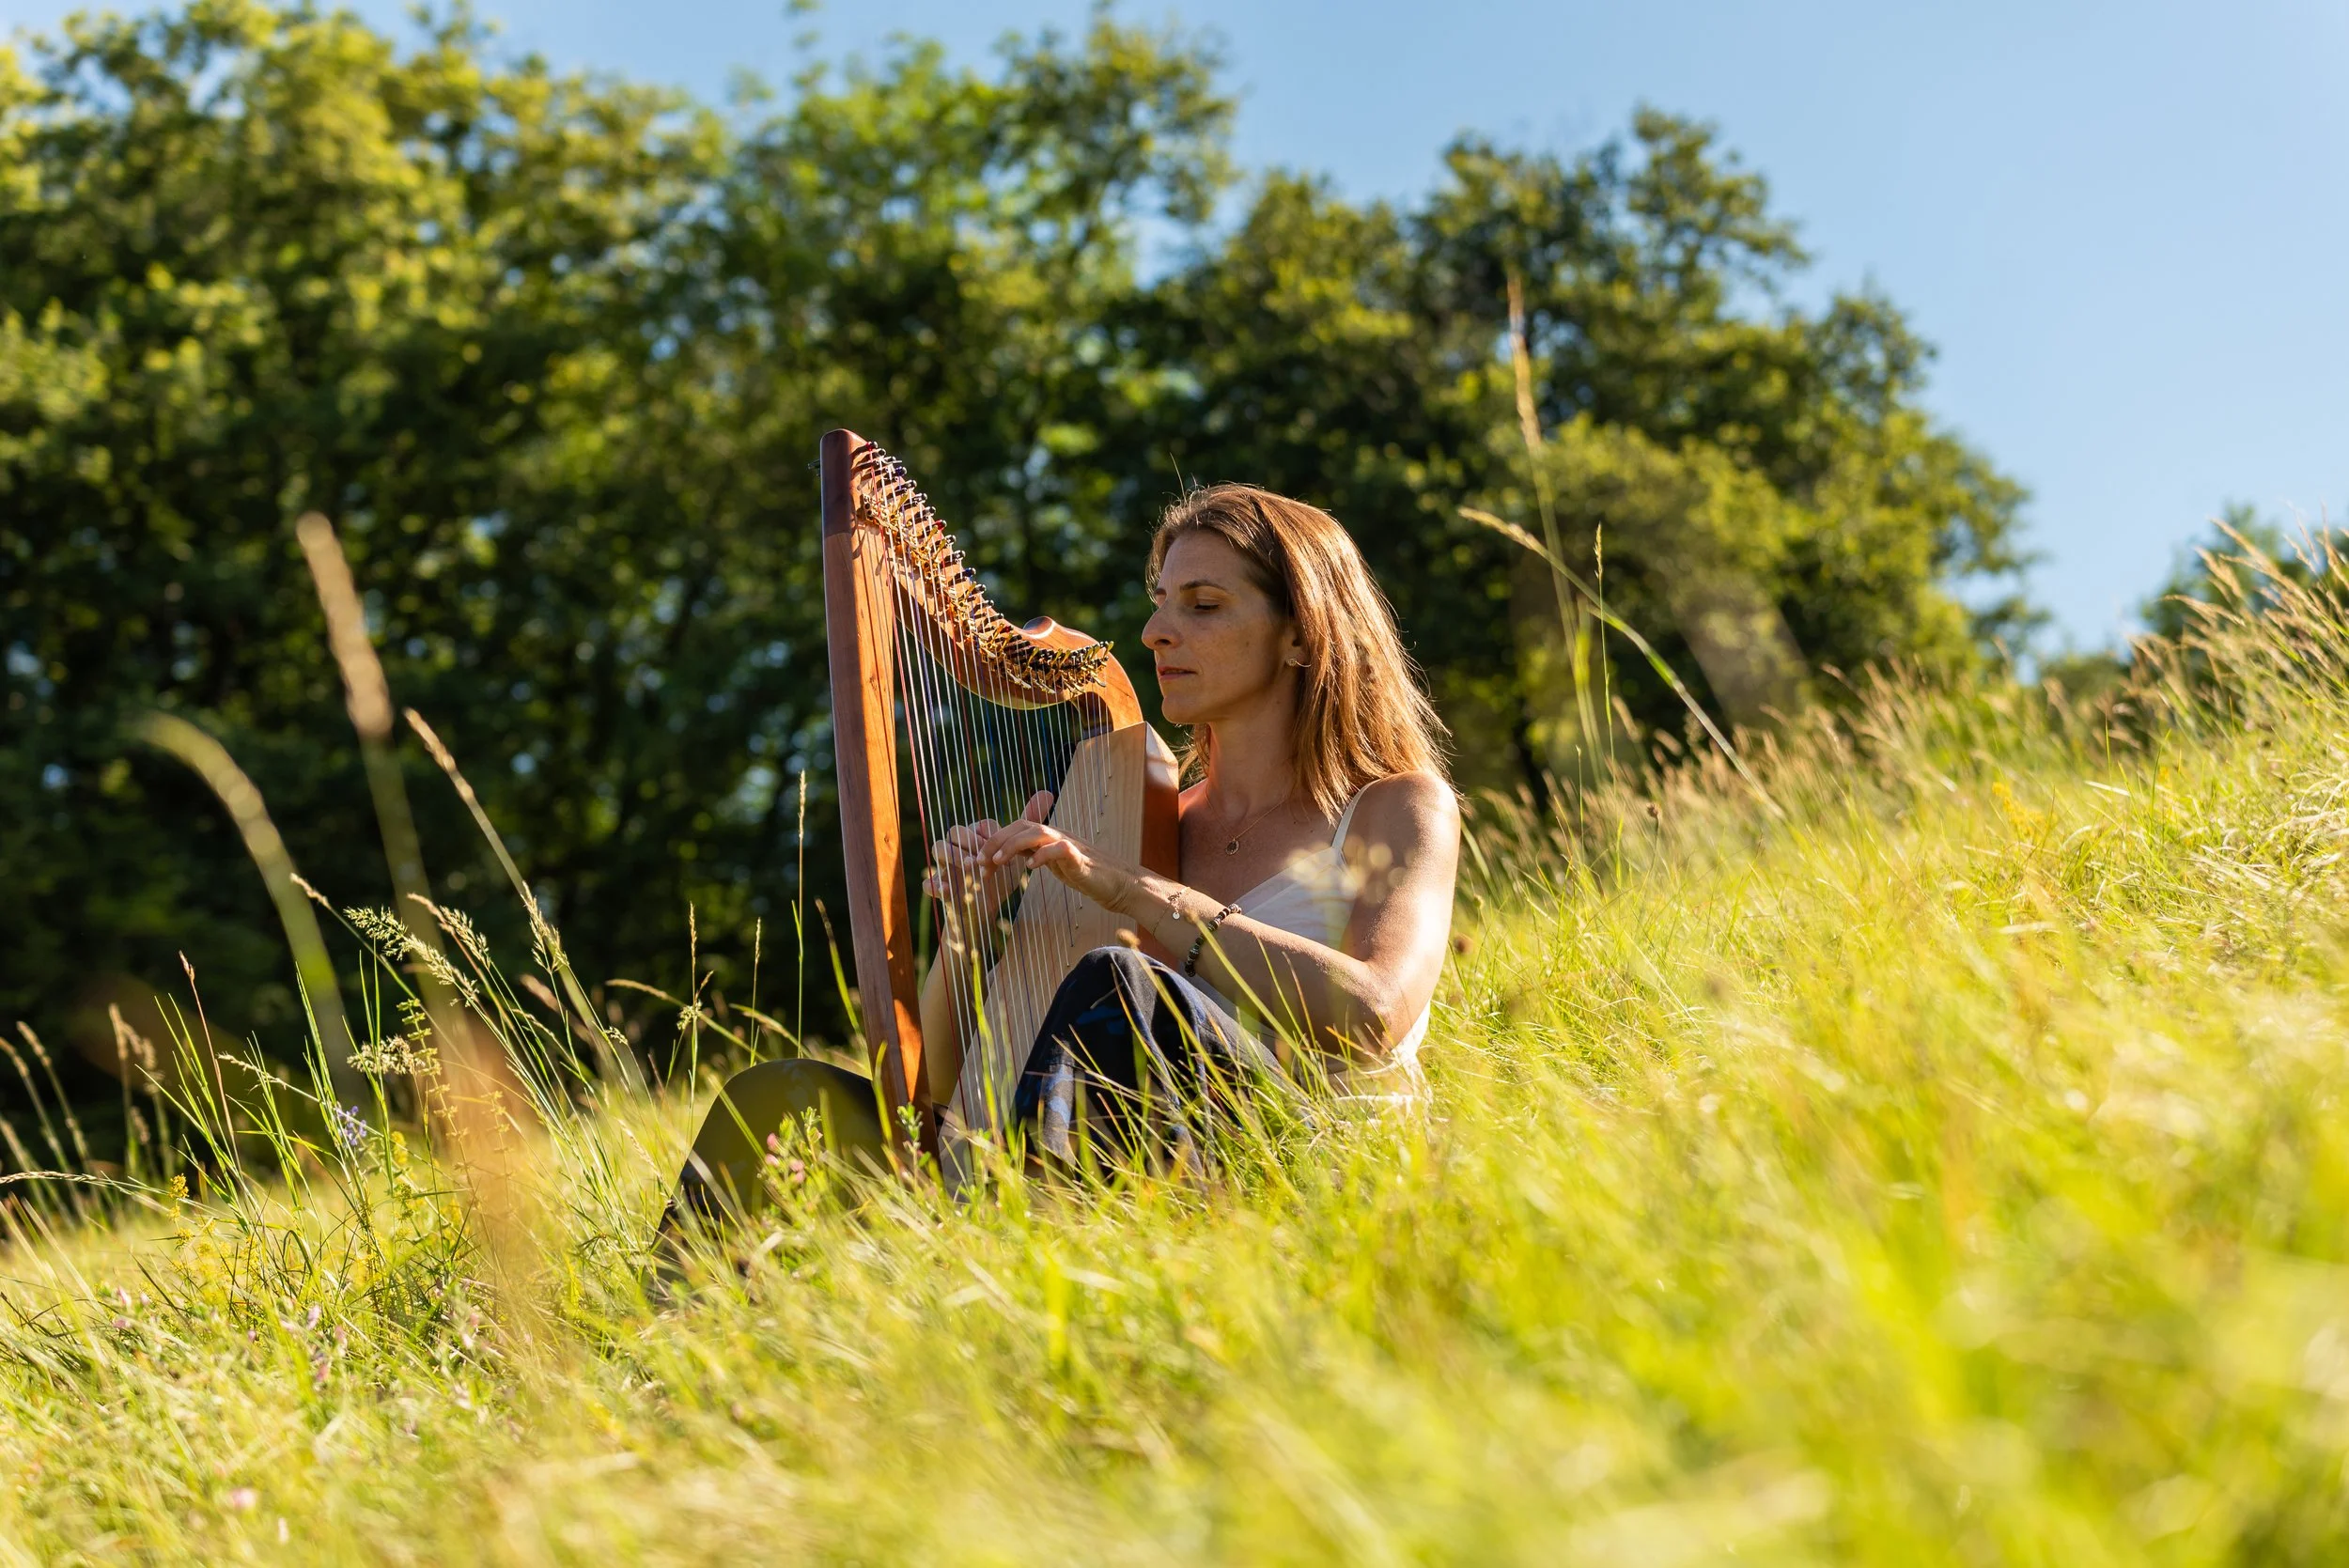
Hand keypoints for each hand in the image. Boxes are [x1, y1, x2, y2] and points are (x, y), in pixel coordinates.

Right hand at [923, 792, 1051, 942]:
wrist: (986, 909)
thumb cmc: (999, 877)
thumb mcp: (1016, 853)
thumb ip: (1029, 823)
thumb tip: (1048, 793)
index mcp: (976, 837)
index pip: (979, 825)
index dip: (991, 833)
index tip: (1004, 847)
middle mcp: (958, 846)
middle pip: (955, 830)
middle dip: (970, 840)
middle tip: (986, 854)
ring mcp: (945, 865)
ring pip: (938, 848)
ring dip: (952, 856)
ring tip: (970, 867)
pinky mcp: (939, 887)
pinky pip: (928, 883)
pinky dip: (934, 885)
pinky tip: (947, 890)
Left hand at [979, 798, 1141, 914]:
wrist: (1121, 885)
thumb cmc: (1089, 876)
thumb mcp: (1057, 864)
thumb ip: (1039, 855)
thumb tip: (1017, 855)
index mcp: (1050, 837)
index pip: (1017, 828)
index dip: (995, 841)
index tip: (979, 860)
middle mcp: (1058, 835)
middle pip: (1022, 825)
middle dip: (996, 840)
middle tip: (979, 860)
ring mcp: (1070, 844)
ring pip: (1037, 832)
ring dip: (1013, 845)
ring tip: (998, 862)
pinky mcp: (1081, 858)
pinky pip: (1060, 850)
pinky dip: (1043, 856)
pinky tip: (1030, 868)